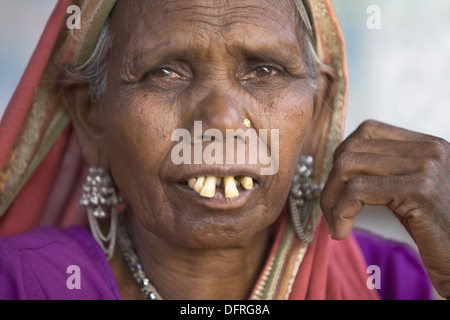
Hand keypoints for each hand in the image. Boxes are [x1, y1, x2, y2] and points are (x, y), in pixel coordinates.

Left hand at [320, 120, 449, 297]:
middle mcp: (429, 149)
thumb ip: (384, 173)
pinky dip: (340, 212)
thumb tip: (339, 167)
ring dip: (331, 199)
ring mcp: (426, 166)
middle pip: (352, 148)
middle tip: (330, 211)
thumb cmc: (438, 232)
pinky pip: (357, 191)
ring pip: (347, 166)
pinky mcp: (420, 189)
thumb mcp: (410, 193)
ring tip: (336, 223)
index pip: (367, 131)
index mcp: (427, 145)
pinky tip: (342, 231)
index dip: (342, 157)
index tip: (337, 187)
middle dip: (331, 182)